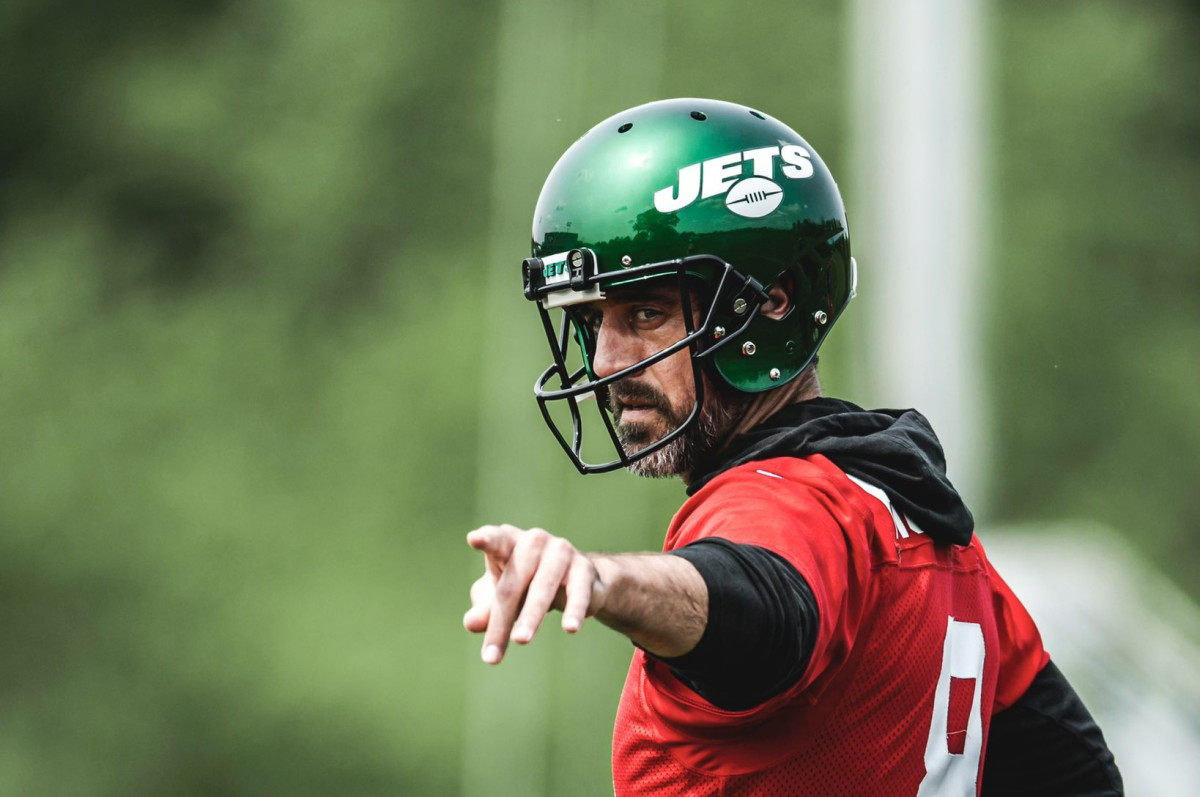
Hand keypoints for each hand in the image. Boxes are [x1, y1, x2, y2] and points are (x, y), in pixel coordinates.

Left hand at [463, 524, 604, 664]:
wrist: (580, 582)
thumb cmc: (526, 585)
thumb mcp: (501, 597)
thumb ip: (485, 609)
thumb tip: (471, 624)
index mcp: (508, 543)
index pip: (496, 540)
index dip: (486, 540)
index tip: (474, 539)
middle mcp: (534, 541)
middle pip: (512, 584)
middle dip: (501, 620)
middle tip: (491, 656)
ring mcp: (560, 551)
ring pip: (541, 588)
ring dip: (531, 616)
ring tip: (521, 640)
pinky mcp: (584, 568)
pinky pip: (577, 591)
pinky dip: (573, 610)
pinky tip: (570, 628)